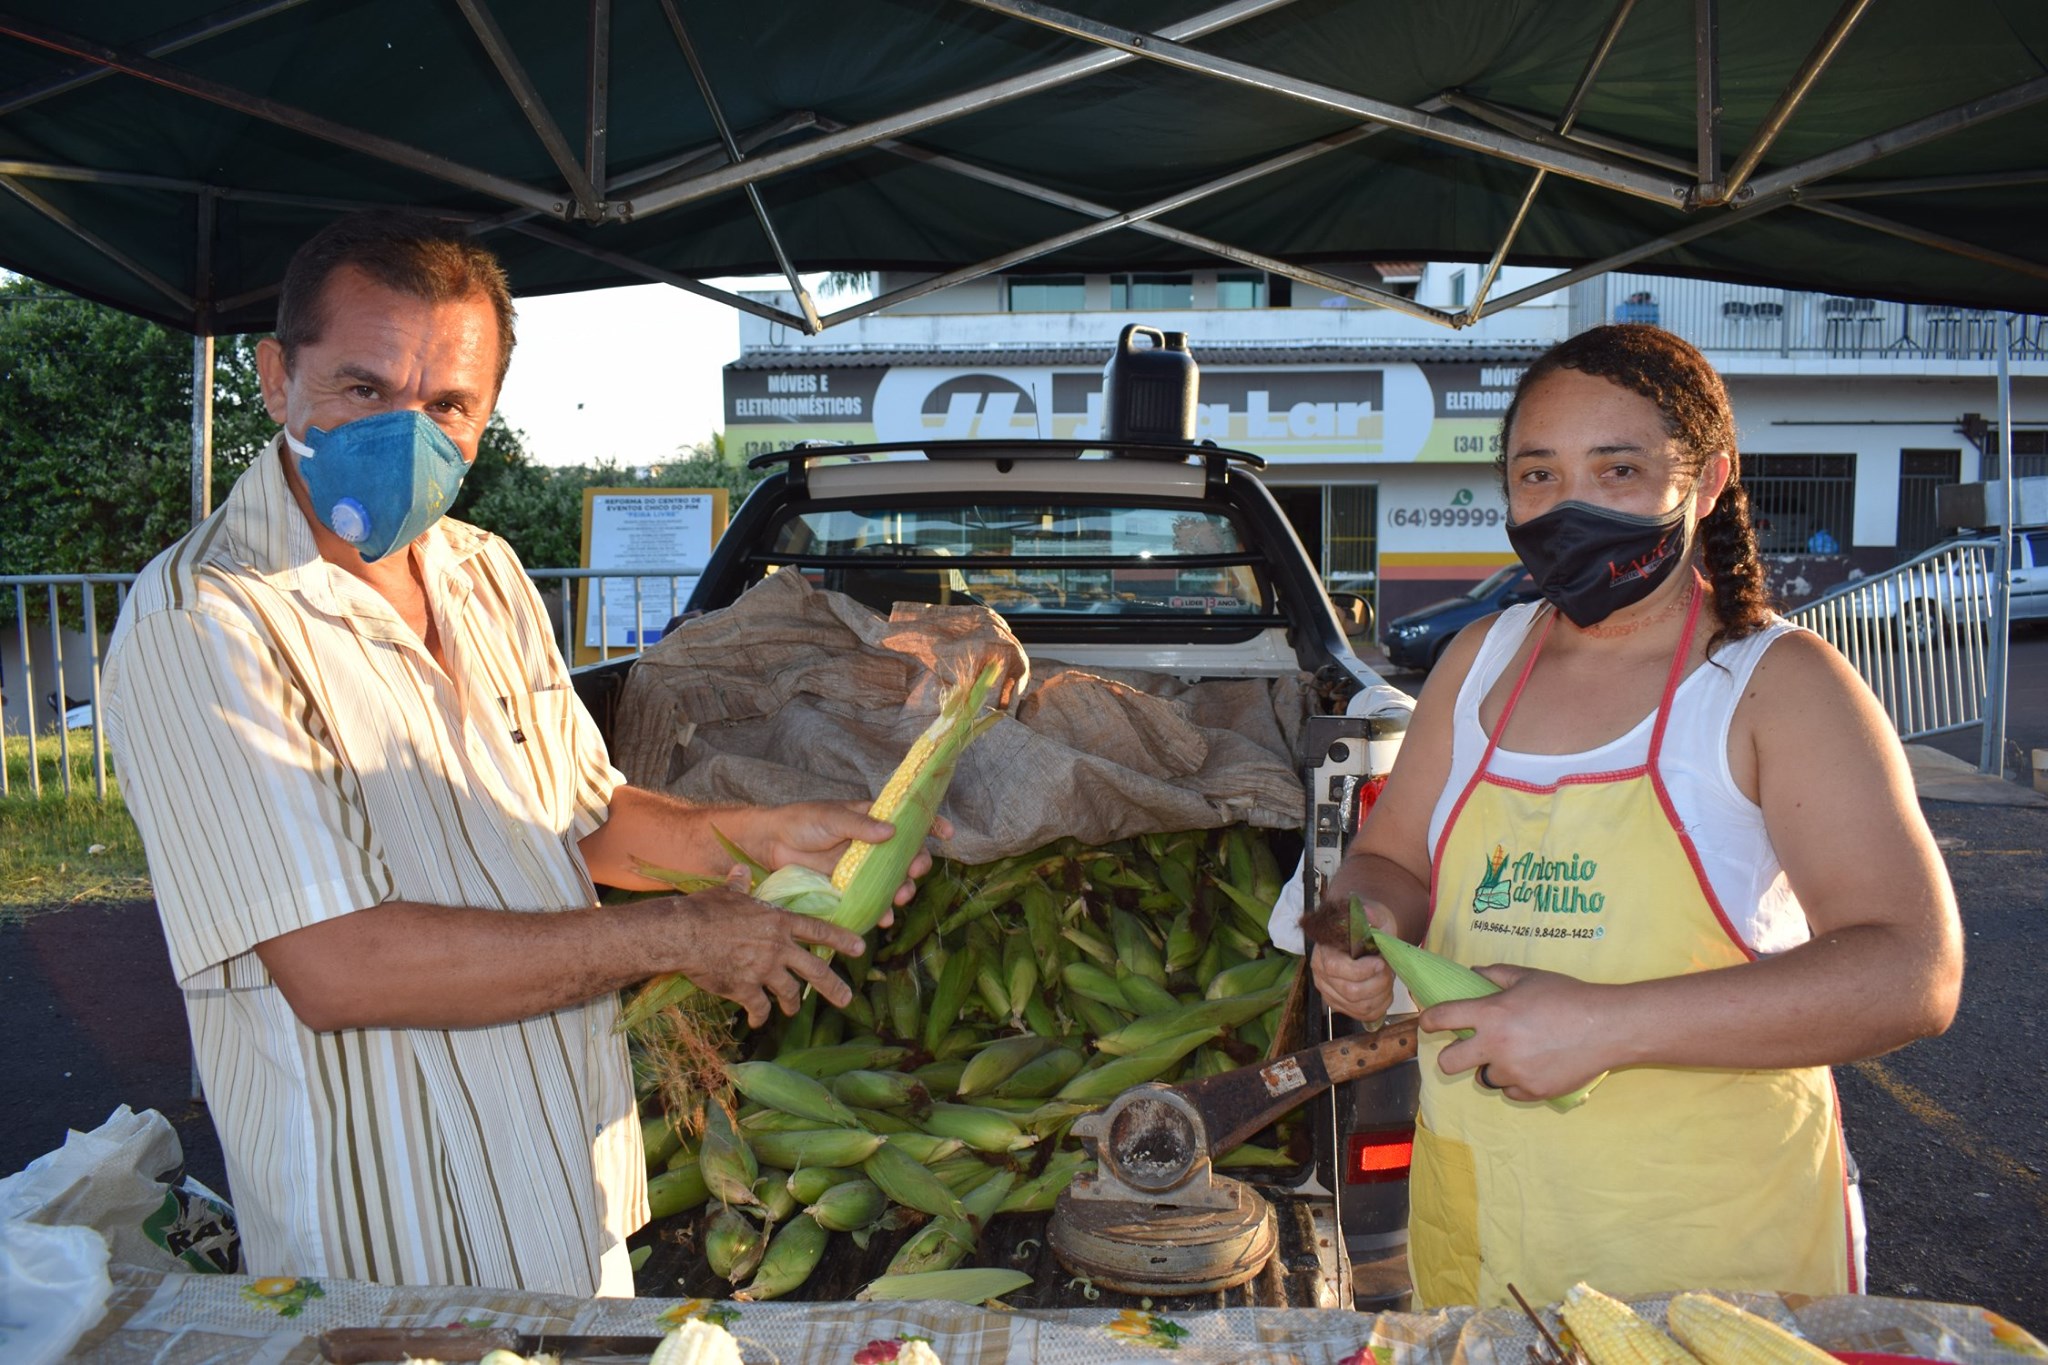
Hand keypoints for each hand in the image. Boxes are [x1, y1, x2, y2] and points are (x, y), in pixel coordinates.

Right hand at [660, 868, 867, 1026]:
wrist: (684, 934)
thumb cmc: (705, 910)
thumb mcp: (727, 893)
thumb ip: (740, 884)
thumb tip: (740, 870)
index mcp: (778, 922)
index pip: (818, 931)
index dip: (841, 940)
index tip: (860, 948)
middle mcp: (778, 947)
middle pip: (815, 969)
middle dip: (833, 987)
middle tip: (846, 999)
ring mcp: (764, 970)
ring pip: (790, 992)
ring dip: (793, 1003)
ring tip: (793, 1010)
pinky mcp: (746, 989)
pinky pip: (760, 1007)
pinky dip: (761, 1016)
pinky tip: (758, 1021)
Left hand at [733, 801, 954, 910]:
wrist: (771, 844)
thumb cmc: (802, 822)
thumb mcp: (832, 817)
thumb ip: (861, 826)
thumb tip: (891, 831)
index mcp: (873, 820)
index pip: (908, 820)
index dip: (931, 825)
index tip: (947, 834)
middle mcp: (872, 845)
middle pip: (907, 856)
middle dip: (918, 865)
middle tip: (915, 872)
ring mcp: (862, 868)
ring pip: (893, 881)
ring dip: (903, 890)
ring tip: (900, 898)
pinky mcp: (849, 889)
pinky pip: (872, 901)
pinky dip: (881, 911)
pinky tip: (884, 918)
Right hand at [1306, 892, 1396, 1021]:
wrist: (1369, 937)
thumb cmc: (1370, 927)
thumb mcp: (1374, 915)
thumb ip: (1372, 914)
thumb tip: (1367, 913)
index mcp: (1323, 952)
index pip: (1336, 969)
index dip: (1361, 971)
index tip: (1381, 963)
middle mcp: (1321, 976)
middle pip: (1350, 992)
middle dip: (1377, 983)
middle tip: (1388, 970)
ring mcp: (1330, 993)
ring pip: (1360, 1006)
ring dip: (1382, 995)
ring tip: (1388, 979)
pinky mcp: (1342, 1006)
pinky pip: (1364, 1015)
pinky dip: (1381, 1006)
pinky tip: (1384, 991)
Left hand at [1425, 964, 1612, 1100]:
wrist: (1607, 1027)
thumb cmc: (1568, 996)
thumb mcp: (1529, 977)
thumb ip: (1496, 975)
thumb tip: (1473, 973)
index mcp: (1491, 1014)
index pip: (1441, 1018)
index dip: (1428, 1020)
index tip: (1429, 1023)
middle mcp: (1496, 1046)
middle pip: (1447, 1063)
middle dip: (1450, 1056)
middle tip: (1465, 1049)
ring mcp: (1514, 1072)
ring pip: (1484, 1078)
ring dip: (1491, 1067)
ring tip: (1515, 1053)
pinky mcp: (1532, 1091)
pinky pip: (1510, 1091)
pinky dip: (1516, 1081)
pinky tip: (1535, 1065)